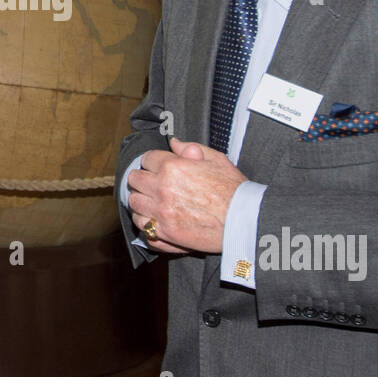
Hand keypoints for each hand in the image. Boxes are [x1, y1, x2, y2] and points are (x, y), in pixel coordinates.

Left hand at [127, 137, 245, 253]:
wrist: (243, 220)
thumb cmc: (233, 190)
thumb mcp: (216, 159)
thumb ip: (191, 148)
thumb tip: (174, 142)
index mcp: (173, 167)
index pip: (146, 159)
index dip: (152, 162)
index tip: (156, 167)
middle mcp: (162, 189)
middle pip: (134, 180)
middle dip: (142, 179)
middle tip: (152, 183)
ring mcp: (162, 213)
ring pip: (134, 204)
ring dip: (141, 201)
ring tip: (153, 202)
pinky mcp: (165, 233)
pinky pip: (142, 226)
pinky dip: (145, 223)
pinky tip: (155, 219)